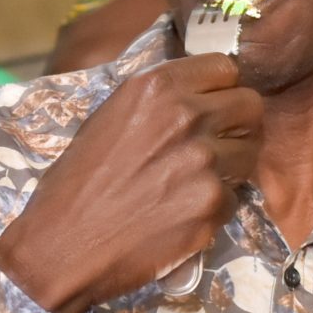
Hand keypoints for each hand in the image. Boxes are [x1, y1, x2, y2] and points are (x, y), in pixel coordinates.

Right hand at [0, 54, 261, 312]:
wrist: (62, 244)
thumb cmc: (74, 182)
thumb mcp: (109, 117)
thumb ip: (158, 101)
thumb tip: (197, 96)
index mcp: (156, 86)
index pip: (225, 67)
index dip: (221, 89)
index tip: (212, 105)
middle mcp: (186, 115)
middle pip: (250, 106)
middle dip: (238, 124)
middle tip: (218, 145)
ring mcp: (205, 161)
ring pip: (250, 152)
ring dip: (232, 167)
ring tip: (196, 182)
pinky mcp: (212, 204)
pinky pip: (236, 197)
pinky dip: (216, 207)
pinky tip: (182, 214)